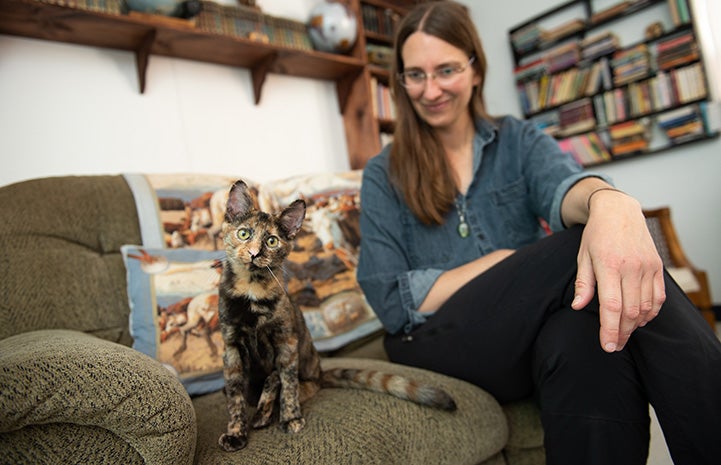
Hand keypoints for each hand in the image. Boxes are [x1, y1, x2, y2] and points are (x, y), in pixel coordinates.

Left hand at [571, 191, 665, 351]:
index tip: (607, 346)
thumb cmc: (596, 235)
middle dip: (622, 333)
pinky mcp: (657, 266)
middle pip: (630, 311)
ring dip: (635, 325)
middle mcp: (631, 267)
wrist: (619, 210)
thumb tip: (578, 307)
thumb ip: (583, 284)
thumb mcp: (583, 256)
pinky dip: (651, 312)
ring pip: (646, 307)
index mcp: (608, 265)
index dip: (610, 330)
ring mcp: (647, 267)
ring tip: (623, 333)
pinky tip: (639, 319)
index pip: (611, 306)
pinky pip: (658, 297)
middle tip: (614, 346)